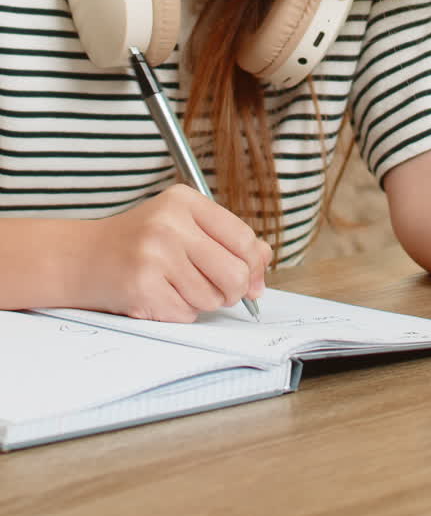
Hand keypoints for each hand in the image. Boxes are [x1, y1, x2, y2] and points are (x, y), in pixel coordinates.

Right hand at [66, 185, 272, 321]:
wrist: (82, 258)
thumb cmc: (138, 242)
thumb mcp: (181, 224)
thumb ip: (225, 239)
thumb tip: (263, 266)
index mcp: (184, 201)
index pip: (243, 237)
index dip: (255, 265)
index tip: (252, 279)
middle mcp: (170, 224)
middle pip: (234, 273)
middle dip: (232, 291)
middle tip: (217, 290)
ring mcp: (155, 256)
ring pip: (212, 298)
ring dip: (200, 301)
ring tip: (175, 286)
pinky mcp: (143, 288)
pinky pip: (186, 315)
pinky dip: (178, 313)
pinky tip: (159, 296)